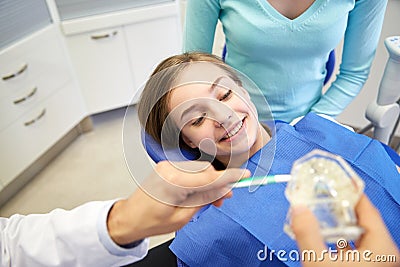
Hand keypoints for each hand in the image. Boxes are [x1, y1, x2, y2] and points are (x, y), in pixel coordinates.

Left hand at [107, 160, 249, 244]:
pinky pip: (190, 170)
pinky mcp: (167, 167)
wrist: (130, 217)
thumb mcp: (183, 217)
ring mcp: (168, 166)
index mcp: (174, 182)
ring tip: (212, 199)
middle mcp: (171, 169)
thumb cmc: (151, 221)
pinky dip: (199, 179)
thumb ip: (204, 199)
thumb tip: (222, 190)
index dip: (229, 177)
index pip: (209, 177)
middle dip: (218, 183)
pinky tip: (200, 192)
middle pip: (206, 171)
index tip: (245, 175)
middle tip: (224, 198)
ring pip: (199, 170)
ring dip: (209, 182)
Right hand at [291, 194, 399, 265]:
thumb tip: (299, 210)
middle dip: (342, 207)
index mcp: (382, 248)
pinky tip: (327, 237)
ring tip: (321, 213)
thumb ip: (308, 235)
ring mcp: (376, 262)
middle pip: (362, 219)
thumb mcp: (319, 263)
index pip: (368, 208)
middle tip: (326, 194)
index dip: (351, 192)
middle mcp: (384, 253)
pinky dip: (341, 238)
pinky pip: (356, 246)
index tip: (340, 180)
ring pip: (359, 233)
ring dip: (340, 223)